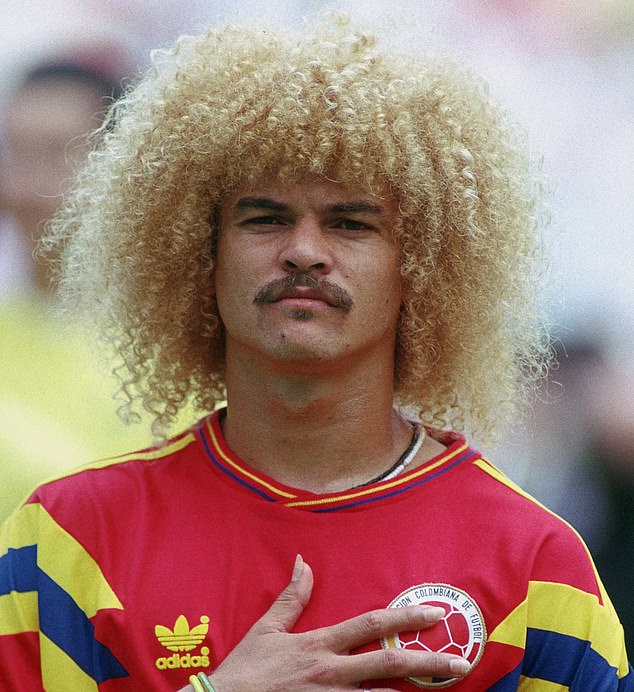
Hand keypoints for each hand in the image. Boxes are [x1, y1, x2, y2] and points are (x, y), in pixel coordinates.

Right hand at [179, 555, 469, 690]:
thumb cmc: (245, 669)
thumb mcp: (267, 628)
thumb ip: (291, 597)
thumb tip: (303, 561)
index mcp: (319, 645)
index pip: (370, 625)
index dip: (405, 619)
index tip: (434, 615)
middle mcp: (330, 673)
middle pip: (386, 664)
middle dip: (427, 662)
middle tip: (460, 663)